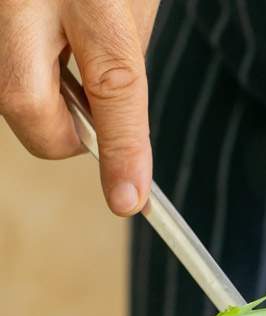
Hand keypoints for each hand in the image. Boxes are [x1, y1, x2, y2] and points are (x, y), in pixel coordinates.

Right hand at [0, 0, 158, 215]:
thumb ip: (121, 55)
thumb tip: (109, 124)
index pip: (113, 86)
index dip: (121, 151)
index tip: (128, 199)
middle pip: (23, 102)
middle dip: (55, 132)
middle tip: (83, 129)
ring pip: (2, 84)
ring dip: (34, 92)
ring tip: (59, 54)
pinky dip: (15, 65)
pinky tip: (37, 42)